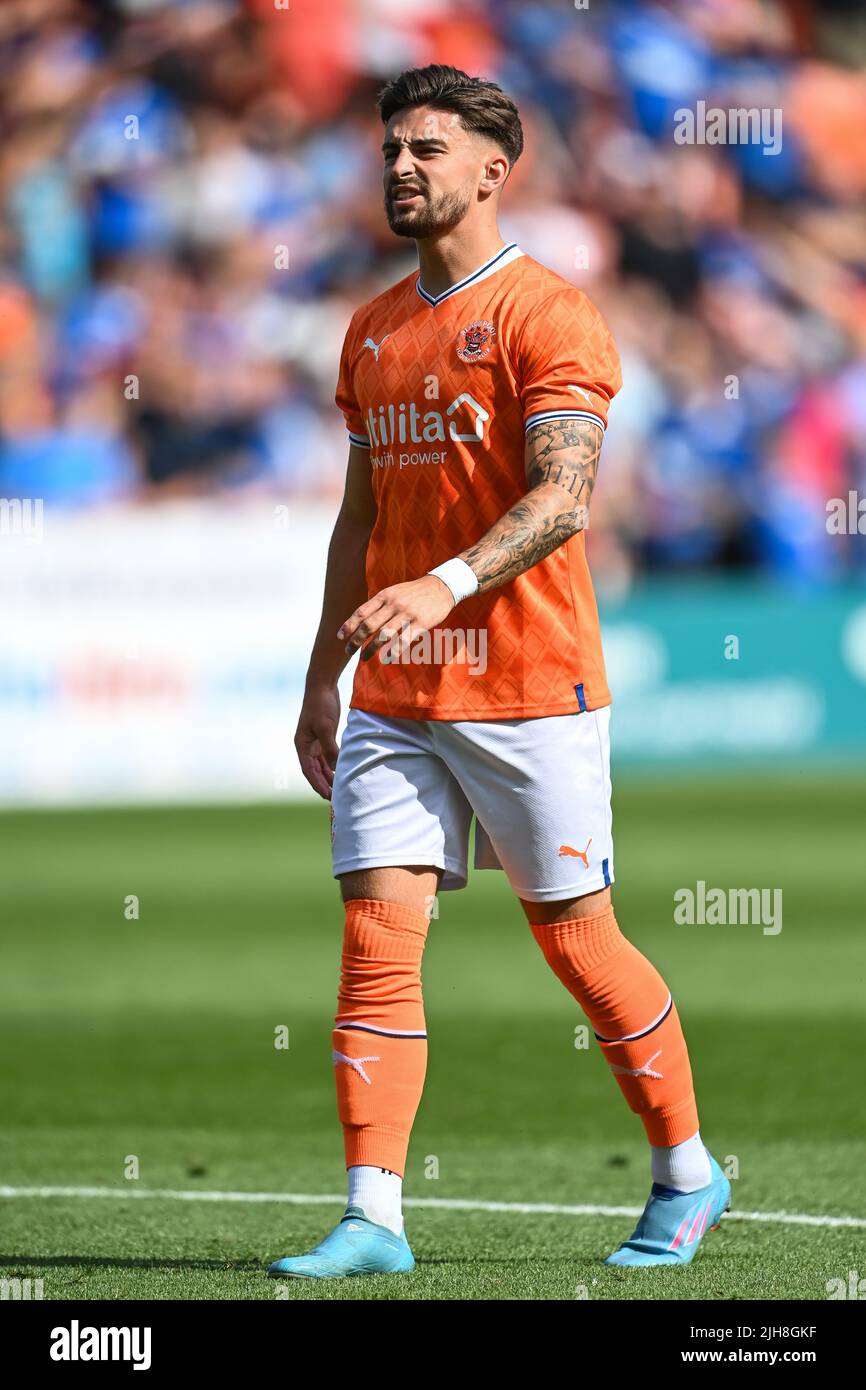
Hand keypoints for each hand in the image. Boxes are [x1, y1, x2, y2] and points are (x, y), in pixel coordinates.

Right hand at [295, 682, 339, 798]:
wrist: (323, 686)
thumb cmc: (320, 705)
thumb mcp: (325, 727)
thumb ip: (329, 747)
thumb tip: (335, 766)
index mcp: (301, 745)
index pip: (308, 770)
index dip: (317, 784)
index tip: (326, 796)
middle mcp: (307, 746)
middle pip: (315, 771)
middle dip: (324, 784)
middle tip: (335, 798)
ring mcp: (315, 742)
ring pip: (322, 765)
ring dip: (329, 777)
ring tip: (340, 790)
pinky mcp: (325, 737)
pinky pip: (329, 756)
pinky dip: (334, 765)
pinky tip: (342, 773)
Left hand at [337, 575, 455, 662]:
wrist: (442, 586)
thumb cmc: (415, 592)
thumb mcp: (394, 592)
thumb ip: (379, 604)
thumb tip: (362, 621)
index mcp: (385, 595)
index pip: (361, 612)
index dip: (349, 625)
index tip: (340, 637)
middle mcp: (393, 604)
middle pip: (369, 625)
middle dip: (355, 640)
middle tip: (348, 651)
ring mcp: (407, 614)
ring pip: (383, 634)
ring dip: (370, 648)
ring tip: (363, 658)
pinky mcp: (421, 623)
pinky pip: (404, 640)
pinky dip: (393, 651)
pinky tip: (386, 659)